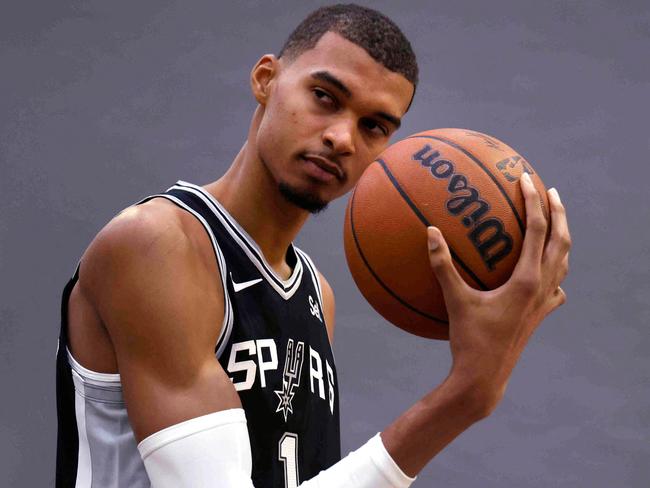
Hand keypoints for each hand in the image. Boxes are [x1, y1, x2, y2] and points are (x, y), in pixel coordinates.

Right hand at [427, 172, 570, 413]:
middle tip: (552, 191)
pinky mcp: (540, 316)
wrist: (485, 378)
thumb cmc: (469, 339)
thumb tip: (430, 231)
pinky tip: (545, 273)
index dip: (534, 200)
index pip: (538, 229)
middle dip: (559, 213)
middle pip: (561, 241)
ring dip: (561, 239)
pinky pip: (556, 287)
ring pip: (563, 263)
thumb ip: (442, 264)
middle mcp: (542, 288)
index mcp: (526, 280)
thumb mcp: (454, 299)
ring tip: (554, 222)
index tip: (526, 178)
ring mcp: (544, 303)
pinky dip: (554, 272)